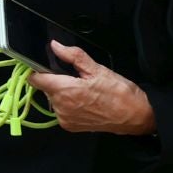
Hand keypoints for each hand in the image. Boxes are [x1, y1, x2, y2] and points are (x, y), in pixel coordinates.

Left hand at [30, 42, 156, 135]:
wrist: (135, 116)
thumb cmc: (119, 92)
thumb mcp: (97, 69)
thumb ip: (73, 56)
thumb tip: (55, 46)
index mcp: (65, 91)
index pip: (36, 79)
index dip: (37, 70)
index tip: (42, 66)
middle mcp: (61, 107)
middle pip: (45, 89)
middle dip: (56, 81)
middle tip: (75, 78)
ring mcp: (65, 119)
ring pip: (53, 100)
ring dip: (62, 94)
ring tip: (83, 91)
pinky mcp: (69, 126)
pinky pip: (60, 111)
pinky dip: (68, 105)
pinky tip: (84, 102)